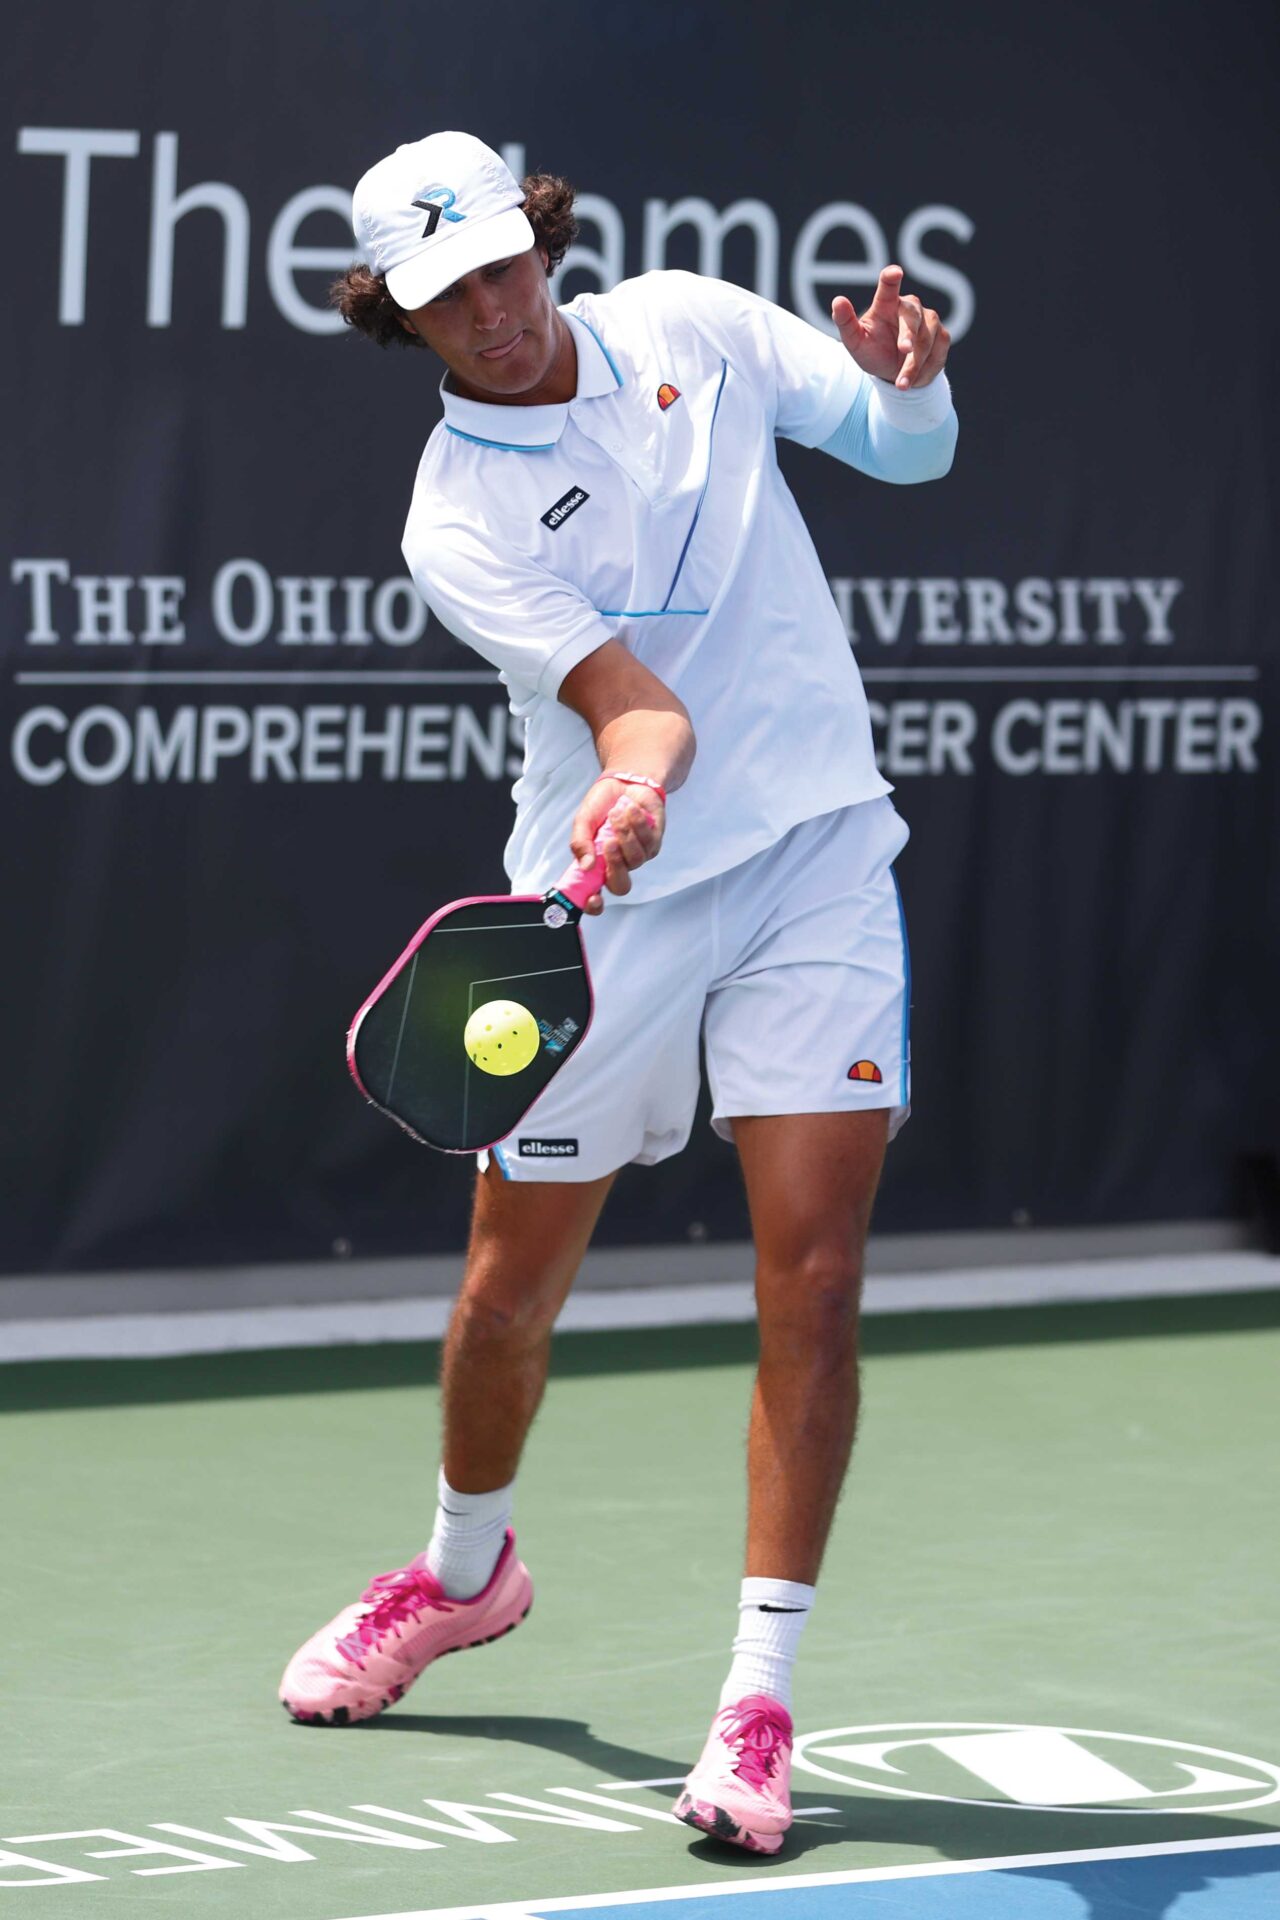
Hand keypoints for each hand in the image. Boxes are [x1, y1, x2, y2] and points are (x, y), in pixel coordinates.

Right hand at [568, 777, 664, 914]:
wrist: (624, 782)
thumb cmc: (601, 804)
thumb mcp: (583, 821)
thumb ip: (579, 843)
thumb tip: (586, 866)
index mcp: (597, 866)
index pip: (595, 896)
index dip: (593, 905)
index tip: (592, 898)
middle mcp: (618, 865)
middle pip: (621, 887)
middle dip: (616, 866)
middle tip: (608, 843)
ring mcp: (638, 856)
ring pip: (636, 859)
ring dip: (625, 834)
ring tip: (616, 813)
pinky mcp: (654, 842)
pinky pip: (648, 841)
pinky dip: (637, 822)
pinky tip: (630, 808)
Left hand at [832, 265, 949, 390]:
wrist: (893, 373)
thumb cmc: (872, 351)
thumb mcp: (854, 342)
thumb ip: (845, 322)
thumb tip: (838, 300)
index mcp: (886, 304)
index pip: (888, 287)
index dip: (891, 279)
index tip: (894, 272)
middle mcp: (910, 307)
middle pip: (912, 317)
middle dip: (909, 335)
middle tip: (904, 349)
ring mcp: (929, 320)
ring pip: (927, 339)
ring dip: (915, 364)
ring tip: (901, 383)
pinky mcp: (942, 336)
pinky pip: (938, 353)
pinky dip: (926, 371)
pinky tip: (913, 381)